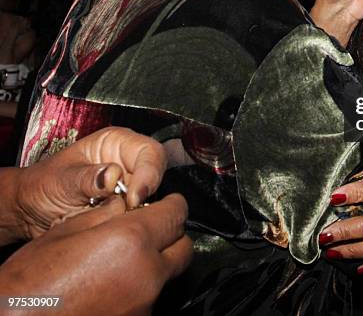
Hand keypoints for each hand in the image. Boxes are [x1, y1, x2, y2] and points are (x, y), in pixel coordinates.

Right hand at [0, 194, 192, 315]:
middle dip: (171, 235)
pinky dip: (138, 289)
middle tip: (150, 230)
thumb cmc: (32, 280)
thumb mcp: (70, 230)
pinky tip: (111, 286)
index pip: (176, 214)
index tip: (166, 203)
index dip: (172, 204)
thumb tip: (130, 205)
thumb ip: (109, 213)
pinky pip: (148, 300)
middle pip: (183, 248)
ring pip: (165, 276)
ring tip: (121, 262)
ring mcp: (144, 306)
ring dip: (153, 264)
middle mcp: (146, 275)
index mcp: (132, 241)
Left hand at [16, 127, 166, 239]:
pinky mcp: (127, 208)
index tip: (135, 197)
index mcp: (116, 142)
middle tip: (127, 211)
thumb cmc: (42, 184)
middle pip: (157, 174)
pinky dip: (132, 224)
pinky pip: (142, 215)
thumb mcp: (61, 179)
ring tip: (115, 219)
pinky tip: (114, 226)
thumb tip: (112, 176)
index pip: (150, 152)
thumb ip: (87, 177)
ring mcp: (129, 185)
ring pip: (153, 197)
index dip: (149, 174)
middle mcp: (127, 161)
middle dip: (146, 194)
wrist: (30, 210)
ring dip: (139, 211)